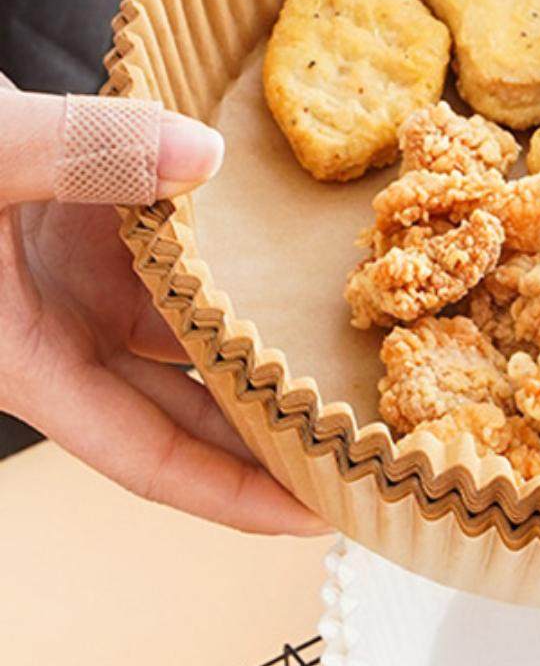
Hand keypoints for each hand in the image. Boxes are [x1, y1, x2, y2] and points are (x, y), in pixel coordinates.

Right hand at [0, 81, 327, 535]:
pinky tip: (311, 278)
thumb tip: (202, 156)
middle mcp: (65, 336)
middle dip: (279, 441)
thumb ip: (77, 151)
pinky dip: (246, 279)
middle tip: (378, 454)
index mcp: (26, 359)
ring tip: (367, 374)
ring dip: (276, 357)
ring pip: (204, 344)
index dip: (238, 495)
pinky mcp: (100, 233)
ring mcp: (85, 287)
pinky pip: (193, 274)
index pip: (151, 457)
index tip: (324, 513)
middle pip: (195, 415)